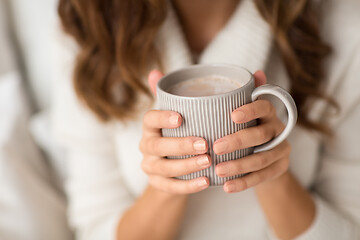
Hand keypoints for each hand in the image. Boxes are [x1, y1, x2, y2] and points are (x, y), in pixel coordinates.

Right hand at [139, 70, 210, 193]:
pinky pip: (171, 187)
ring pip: (164, 167)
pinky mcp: (158, 184)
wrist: (168, 170)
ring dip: (186, 166)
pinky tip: (206, 182)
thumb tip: (156, 71)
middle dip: (180, 145)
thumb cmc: (176, 135)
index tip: (180, 117)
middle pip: (157, 145)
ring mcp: (150, 167)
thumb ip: (170, 96)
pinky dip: (188, 186)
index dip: (162, 118)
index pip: (149, 119)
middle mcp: (146, 146)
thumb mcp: (173, 117)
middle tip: (205, 143)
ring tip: (208, 162)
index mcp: (150, 128)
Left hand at [213, 71, 290, 192]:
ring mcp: (281, 150)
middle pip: (260, 134)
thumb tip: (256, 72)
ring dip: (239, 165)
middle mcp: (277, 130)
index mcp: (268, 114)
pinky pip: (262, 177)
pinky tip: (227, 187)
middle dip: (238, 141)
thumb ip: (243, 96)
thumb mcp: (246, 114)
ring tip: (218, 170)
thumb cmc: (248, 130)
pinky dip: (244, 182)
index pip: (264, 106)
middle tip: (215, 147)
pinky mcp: (280, 168)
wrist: (268, 158)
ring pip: (261, 158)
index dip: (250, 109)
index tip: (232, 115)